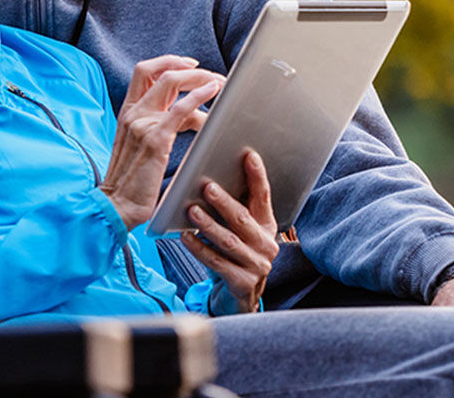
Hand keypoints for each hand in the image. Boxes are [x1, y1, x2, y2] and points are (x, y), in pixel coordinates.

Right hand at [100, 56, 223, 228]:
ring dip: (200, 78)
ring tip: (220, 84)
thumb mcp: (142, 144)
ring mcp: (142, 123)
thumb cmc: (133, 181)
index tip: (191, 65)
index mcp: (127, 112)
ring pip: (171, 82)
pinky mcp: (155, 139)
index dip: (168, 62)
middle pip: (159, 71)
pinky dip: (199, 95)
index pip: (144, 72)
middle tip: (212, 75)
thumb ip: (160, 124)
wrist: (118, 206)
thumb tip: (192, 114)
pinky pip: (180, 108)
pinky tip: (213, 91)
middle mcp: (132, 113)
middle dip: (190, 68)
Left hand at [181, 150, 278, 313]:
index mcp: (267, 226)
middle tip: (207, 187)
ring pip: (229, 241)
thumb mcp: (241, 231)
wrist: (242, 298)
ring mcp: (257, 265)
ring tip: (191, 211)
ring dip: (208, 225)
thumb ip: (235, 209)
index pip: (264, 196)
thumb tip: (211, 180)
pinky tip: (185, 238)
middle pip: (243, 219)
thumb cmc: (236, 255)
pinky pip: (217, 263)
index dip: (257, 176)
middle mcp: (266, 244)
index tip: (248, 155)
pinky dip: (200, 249)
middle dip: (224, 202)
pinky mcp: (243, 283)